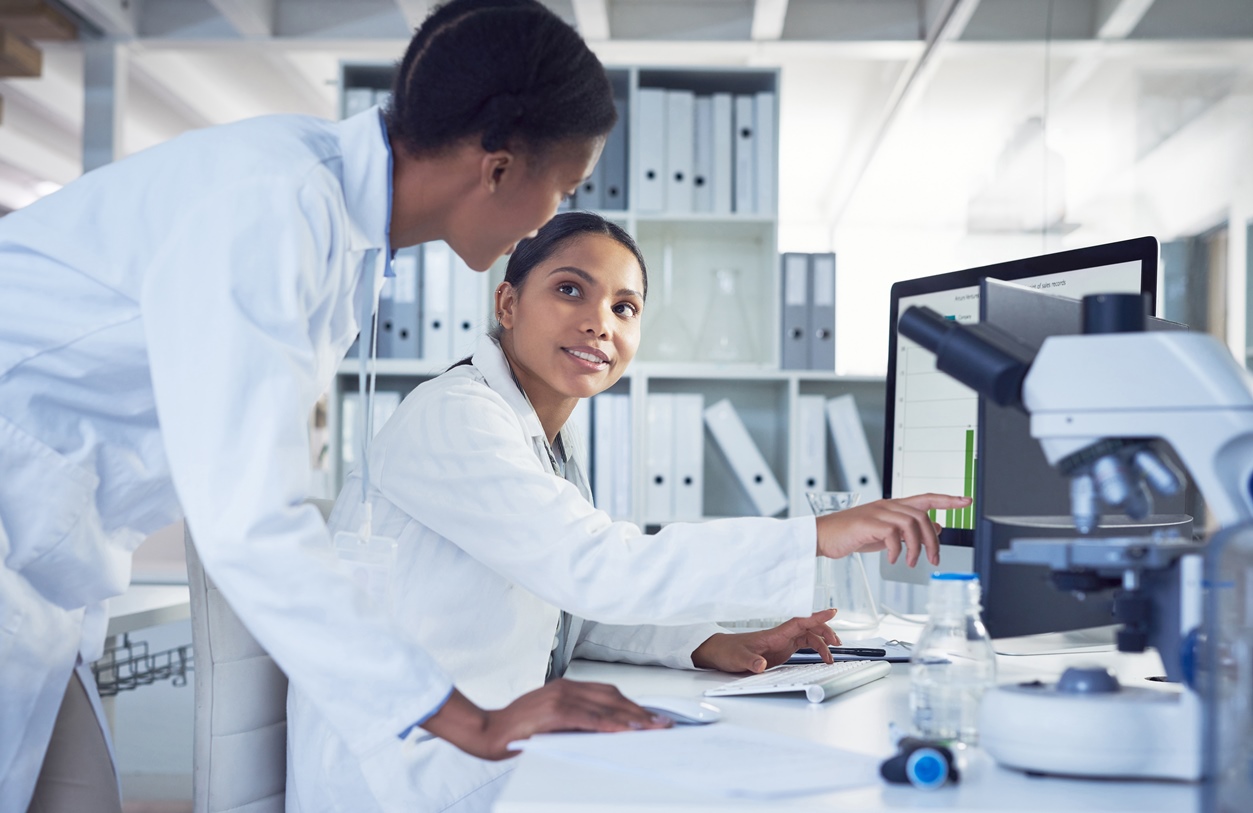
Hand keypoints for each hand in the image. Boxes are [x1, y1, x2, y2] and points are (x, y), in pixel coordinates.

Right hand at [420, 680, 670, 760]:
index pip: (608, 693)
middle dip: (639, 711)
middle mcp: (565, 688)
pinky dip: (610, 725)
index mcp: (565, 687)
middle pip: (613, 697)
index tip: (651, 715)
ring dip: (632, 718)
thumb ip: (575, 721)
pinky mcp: (554, 712)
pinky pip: (590, 719)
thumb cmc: (515, 730)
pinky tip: (625, 731)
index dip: (632, 704)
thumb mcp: (550, 721)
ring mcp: (560, 698)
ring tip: (652, 729)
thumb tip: (606, 732)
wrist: (486, 731)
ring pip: (606, 706)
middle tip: (661, 723)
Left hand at [691, 610, 840, 672]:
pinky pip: (803, 645)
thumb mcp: (737, 659)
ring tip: (831, 657)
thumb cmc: (727, 651)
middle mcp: (781, 636)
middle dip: (825, 632)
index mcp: (773, 635)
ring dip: (822, 643)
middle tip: (837, 643)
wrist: (719, 652)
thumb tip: (760, 665)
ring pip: (808, 637)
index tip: (832, 612)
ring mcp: (782, 642)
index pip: (799, 622)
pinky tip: (820, 657)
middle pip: (809, 629)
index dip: (816, 617)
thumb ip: (750, 661)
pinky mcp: (781, 649)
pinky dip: (815, 649)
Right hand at [814, 493, 970, 567]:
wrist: (823, 535)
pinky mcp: (867, 523)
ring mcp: (877, 512)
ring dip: (916, 547)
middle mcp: (888, 506)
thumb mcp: (885, 532)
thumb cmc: (852, 534)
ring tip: (911, 562)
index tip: (966, 501)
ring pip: (910, 524)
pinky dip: (896, 550)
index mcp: (893, 506)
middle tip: (933, 559)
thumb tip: (936, 527)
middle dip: (933, 540)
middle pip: (922, 516)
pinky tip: (892, 559)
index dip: (947, 499)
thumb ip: (908, 530)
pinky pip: (892, 534)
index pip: (926, 498)